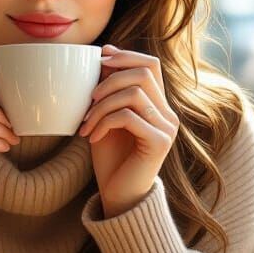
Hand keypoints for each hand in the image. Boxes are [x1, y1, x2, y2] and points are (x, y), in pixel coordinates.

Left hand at [78, 44, 179, 216]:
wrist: (118, 197)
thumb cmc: (111, 159)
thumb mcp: (105, 118)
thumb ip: (108, 92)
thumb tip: (104, 56)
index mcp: (157, 105)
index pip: (151, 65)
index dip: (126, 55)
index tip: (100, 56)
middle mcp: (167, 114)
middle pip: (143, 73)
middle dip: (109, 80)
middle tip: (88, 98)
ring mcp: (167, 128)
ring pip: (134, 94)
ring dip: (102, 105)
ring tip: (86, 123)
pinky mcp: (159, 143)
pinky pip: (129, 117)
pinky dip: (104, 123)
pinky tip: (91, 137)